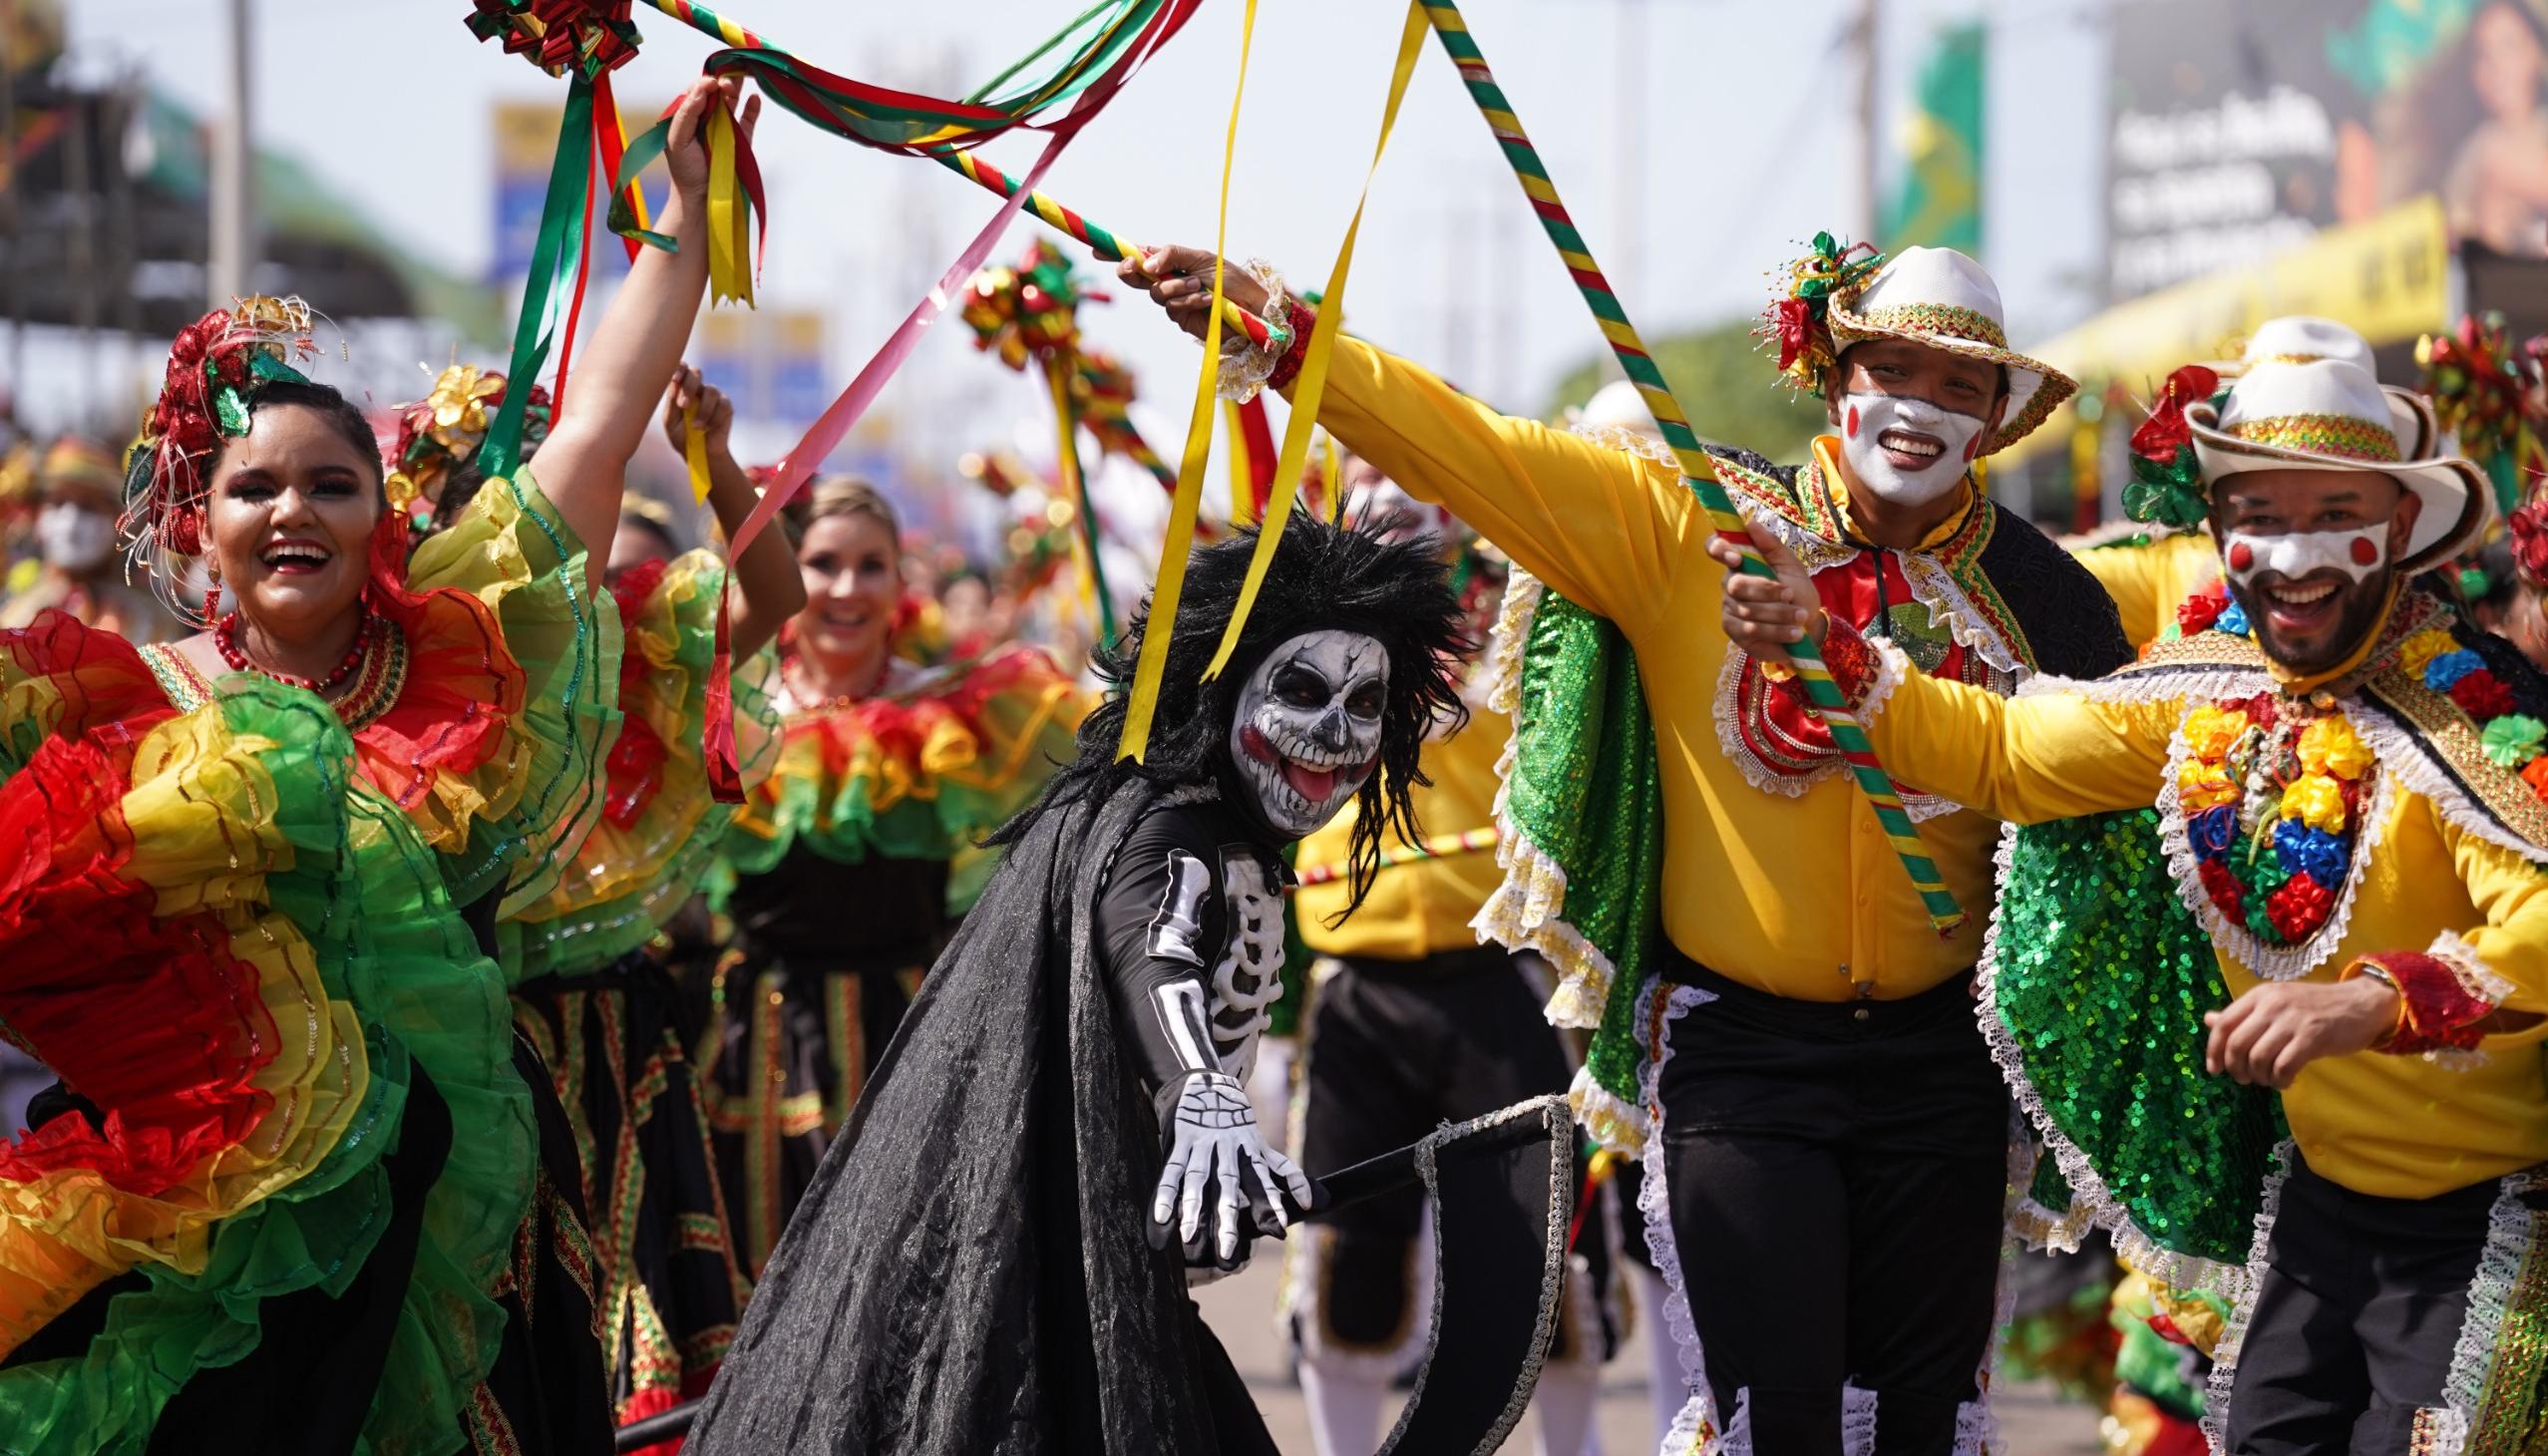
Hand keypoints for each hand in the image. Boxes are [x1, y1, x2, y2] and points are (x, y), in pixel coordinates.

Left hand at [662, 364, 733, 459]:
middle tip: (683, 406)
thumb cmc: (682, 437)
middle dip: (689, 387)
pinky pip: (723, 404)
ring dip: (703, 409)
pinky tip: (708, 428)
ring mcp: (713, 397)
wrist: (701, 455)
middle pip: (696, 373)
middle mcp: (698, 389)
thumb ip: (670, 404)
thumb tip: (673, 385)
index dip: (679, 369)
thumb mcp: (670, 422)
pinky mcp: (726, 407)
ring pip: (711, 390)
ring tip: (696, 427)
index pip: (681, 369)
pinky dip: (714, 417)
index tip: (675, 379)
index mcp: (681, 390)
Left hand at [663, 75, 760, 203]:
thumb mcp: (678, 139)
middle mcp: (706, 117)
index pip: (697, 90)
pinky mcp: (742, 138)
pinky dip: (752, 106)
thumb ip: (687, 112)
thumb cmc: (685, 170)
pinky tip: (754, 98)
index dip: (705, 82)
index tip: (712, 83)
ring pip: (732, 100)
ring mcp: (726, 126)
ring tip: (740, 81)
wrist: (703, 198)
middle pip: (716, 91)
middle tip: (726, 84)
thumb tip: (705, 86)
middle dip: (723, 81)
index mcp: (688, 115)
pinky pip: (749, 118)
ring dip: (736, 87)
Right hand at [1117, 246, 1271, 345]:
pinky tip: (1206, 300)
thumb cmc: (1231, 279)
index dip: (1116, 252)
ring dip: (1176, 287)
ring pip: (1155, 293)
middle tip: (1136, 267)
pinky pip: (1172, 308)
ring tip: (1200, 286)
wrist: (1251, 306)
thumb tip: (1145, 264)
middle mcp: (1167, 280)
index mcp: (1171, 261)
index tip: (1097, 249)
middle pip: (1136, 277)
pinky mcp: (1180, 318)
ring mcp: (1172, 300)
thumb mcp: (1201, 258)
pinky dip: (1188, 301)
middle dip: (1131, 271)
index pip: (1139, 255)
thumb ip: (1172, 255)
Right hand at [1148, 1071, 1312, 1268]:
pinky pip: (1172, 1170)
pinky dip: (1166, 1193)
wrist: (1209, 1086)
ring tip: (1189, 1237)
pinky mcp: (1181, 1142)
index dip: (1271, 1202)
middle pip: (1228, 1187)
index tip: (1280, 1228)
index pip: (1264, 1180)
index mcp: (1251, 1152)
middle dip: (1228, 1218)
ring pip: (1198, 1180)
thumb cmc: (1240, 1127)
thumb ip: (1284, 1173)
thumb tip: (1311, 1203)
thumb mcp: (1262, 1146)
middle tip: (1227, 1251)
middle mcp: (1228, 1150)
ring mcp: (1203, 1145)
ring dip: (1193, 1208)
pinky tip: (1162, 1216)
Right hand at [1703, 523, 1822, 667]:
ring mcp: (1729, 608)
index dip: (1719, 550)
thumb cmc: (1798, 590)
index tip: (1736, 558)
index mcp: (1740, 562)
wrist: (1807, 623)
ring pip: (1747, 610)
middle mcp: (1730, 584)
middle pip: (1737, 584)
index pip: (1715, 548)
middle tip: (1791, 595)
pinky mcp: (1734, 631)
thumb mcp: (1791, 565)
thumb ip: (1772, 545)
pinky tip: (1793, 633)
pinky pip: (1750, 630)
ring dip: (1778, 614)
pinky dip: (1775, 631)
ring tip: (1800, 617)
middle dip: (1767, 591)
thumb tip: (1750, 522)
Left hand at [2203, 978, 2397, 1088]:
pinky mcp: (2313, 1037)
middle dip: (2236, 1069)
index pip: (2223, 1024)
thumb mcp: (2275, 1003)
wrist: (2360, 1004)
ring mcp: (2292, 1020)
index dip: (2213, 1050)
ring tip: (2268, 1080)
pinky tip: (2285, 1081)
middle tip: (2245, 1079)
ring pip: (2258, 1058)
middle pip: (2237, 1045)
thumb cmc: (2314, 1007)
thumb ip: (2243, 1015)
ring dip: (2259, 1077)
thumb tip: (2207, 1020)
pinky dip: (2280, 1080)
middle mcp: (2272, 1005)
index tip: (2214, 1069)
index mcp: (2259, 995)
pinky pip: (2283, 1067)